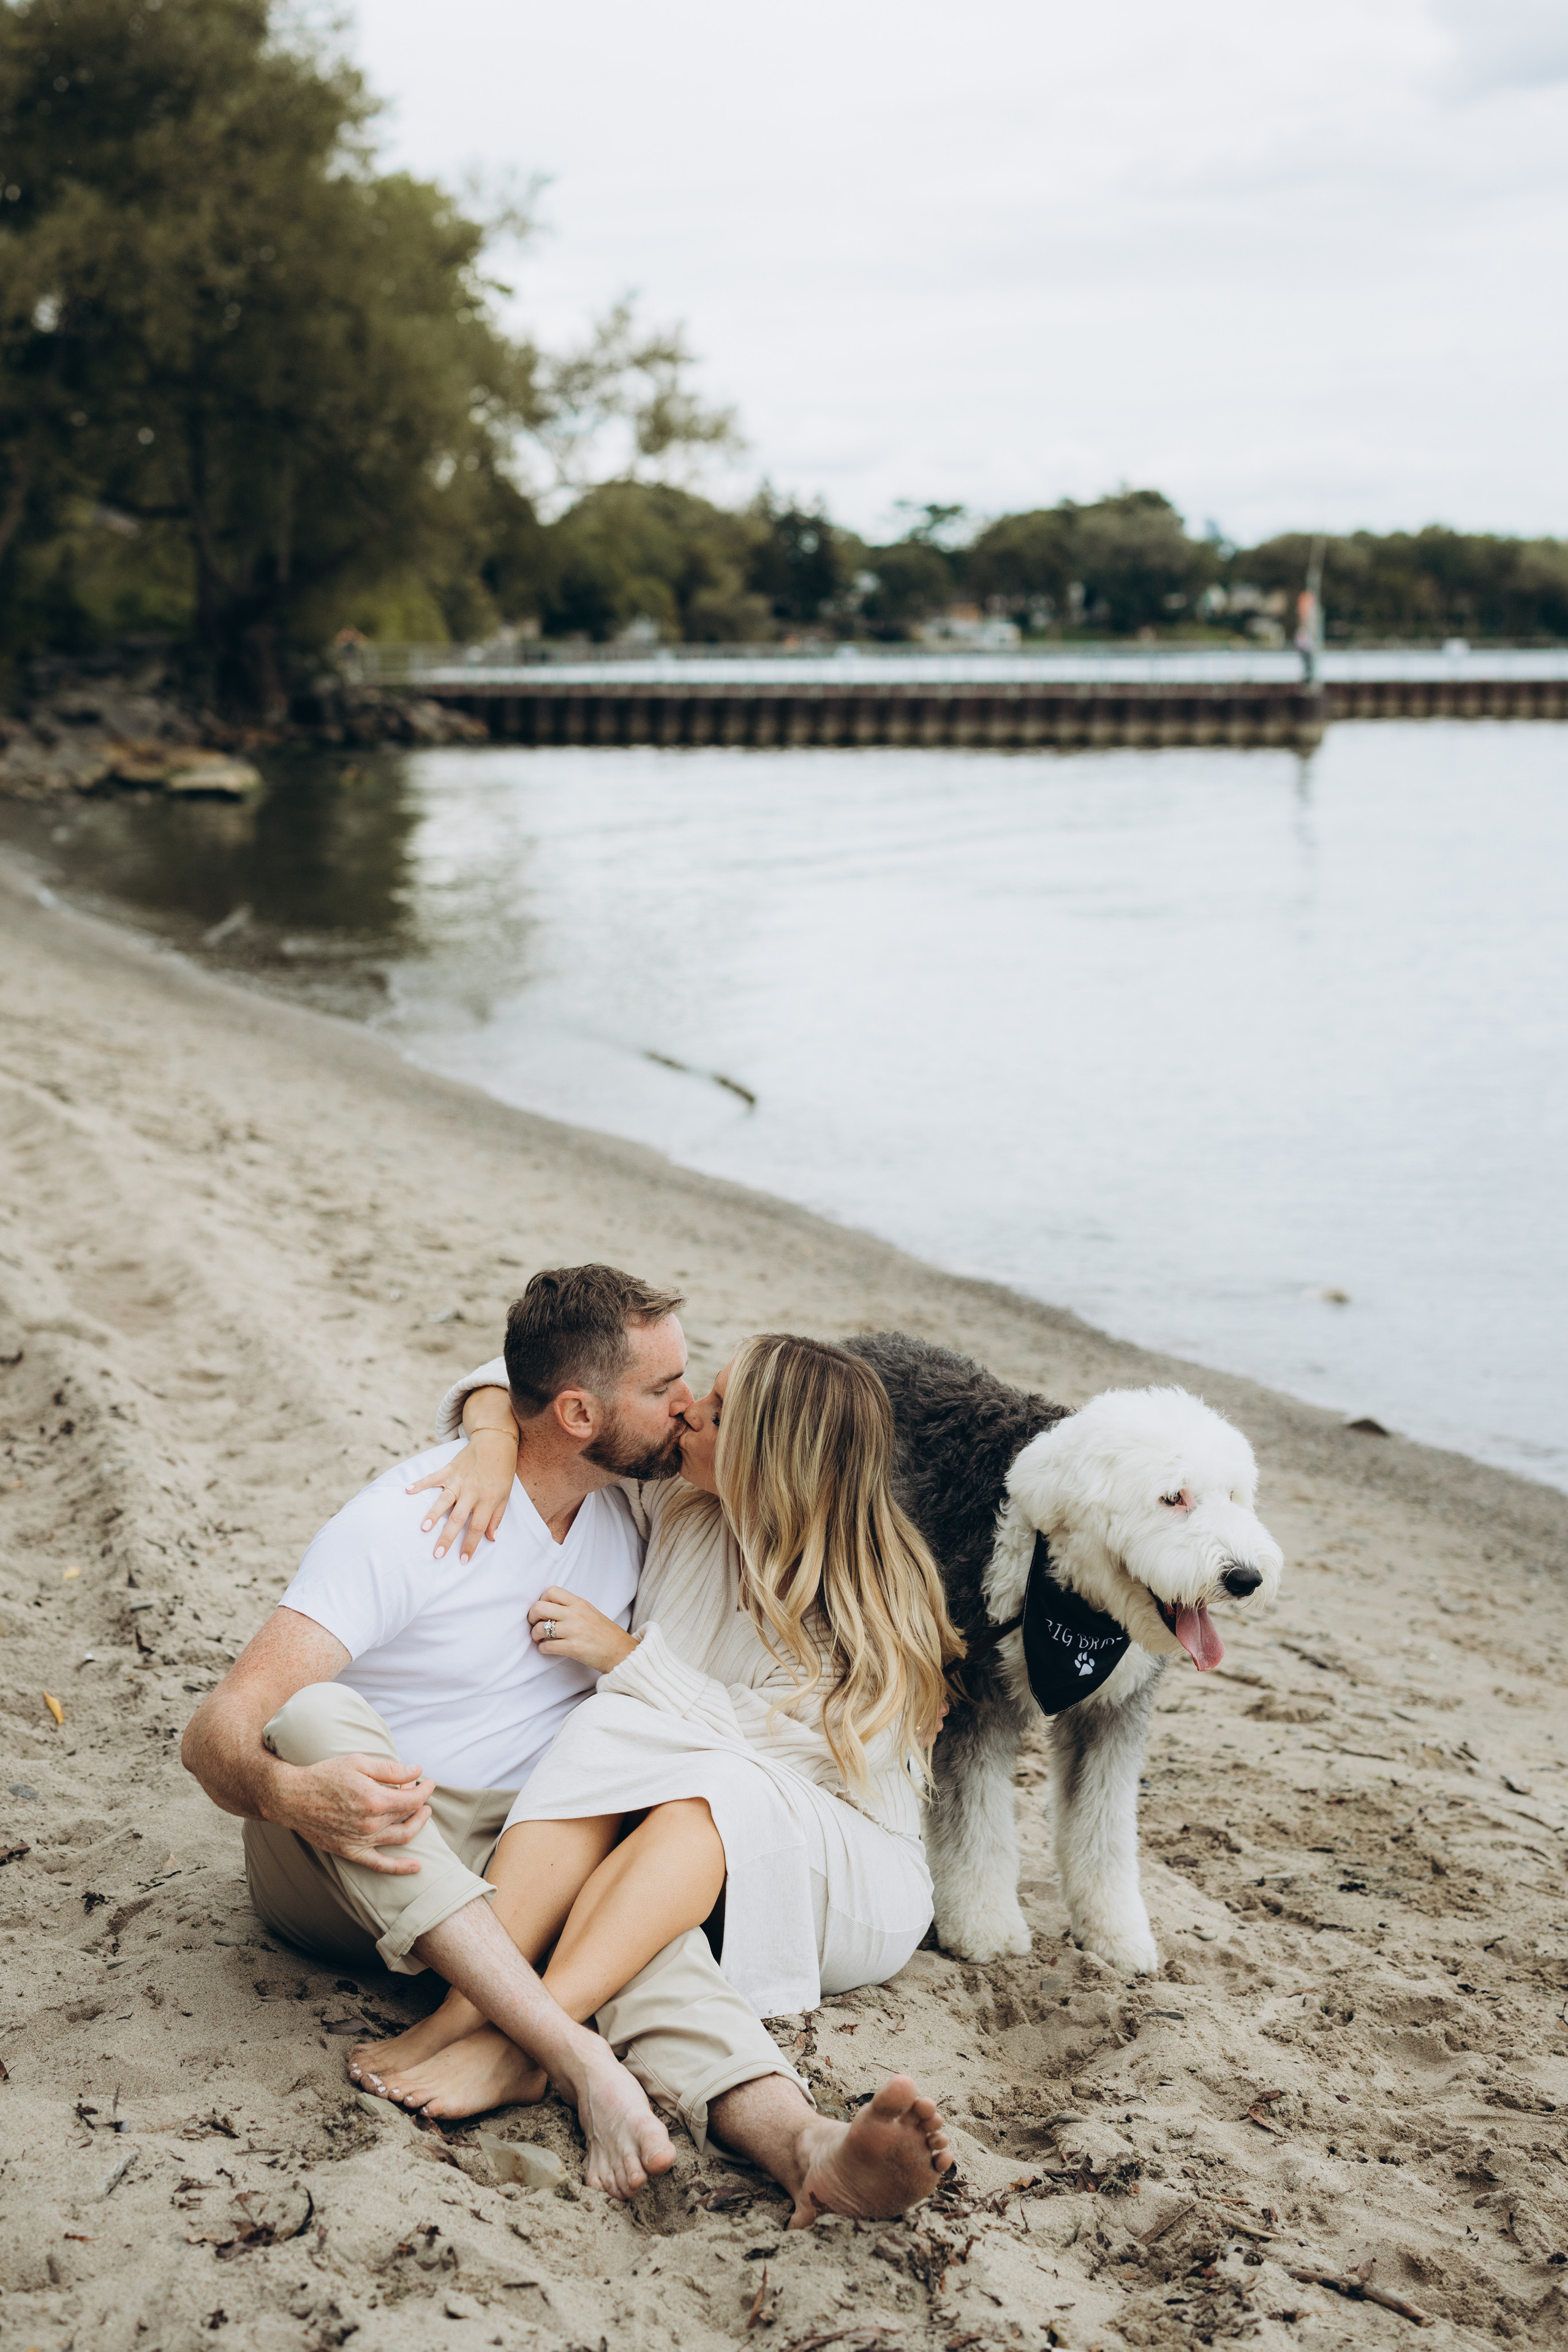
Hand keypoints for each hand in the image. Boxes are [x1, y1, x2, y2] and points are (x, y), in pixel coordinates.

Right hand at [268, 1752, 436, 1874]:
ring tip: (422, 1814)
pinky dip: (400, 1868)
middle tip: (422, 1793)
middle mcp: (371, 1823)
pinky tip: (416, 1866)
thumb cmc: (324, 1776)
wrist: (292, 1798)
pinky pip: (380, 1864)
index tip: (428, 1781)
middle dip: (421, 1803)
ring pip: (402, 1838)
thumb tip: (417, 1771)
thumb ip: (391, 1769)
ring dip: (417, 1826)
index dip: (425, 1789)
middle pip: (409, 1816)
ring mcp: (361, 1840)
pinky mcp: (350, 1852)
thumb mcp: (358, 1763)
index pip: (413, 1797)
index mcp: (376, 1799)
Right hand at [407, 1428, 515, 1560]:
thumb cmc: (502, 1471)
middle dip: (447, 1537)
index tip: (463, 1561)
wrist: (496, 1441)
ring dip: (433, 1514)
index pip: (478, 1527)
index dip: (470, 1545)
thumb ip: (497, 1517)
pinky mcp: (449, 1469)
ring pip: (444, 1499)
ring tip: (424, 1528)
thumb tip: (492, 1538)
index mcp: (488, 1499)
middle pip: (458, 1518)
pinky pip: (433, 1477)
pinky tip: (407, 1490)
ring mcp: (459, 1480)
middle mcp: (472, 1491)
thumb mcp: (506, 1495)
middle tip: (437, 1554)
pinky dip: (420, 1483)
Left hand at [528, 1586, 637, 1675]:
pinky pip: (547, 1646)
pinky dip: (542, 1649)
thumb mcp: (590, 1612)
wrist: (621, 1652)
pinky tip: (548, 1649)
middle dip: (532, 1617)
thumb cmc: (605, 1633)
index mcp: (579, 1603)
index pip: (551, 1591)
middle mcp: (575, 1614)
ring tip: (540, 1639)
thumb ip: (571, 1607)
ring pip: (540, 1628)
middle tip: (535, 1624)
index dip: (542, 1600)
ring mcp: (574, 1631)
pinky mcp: (573, 1648)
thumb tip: (548, 1608)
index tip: (544, 1611)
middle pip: (539, 1607)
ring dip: (535, 1635)